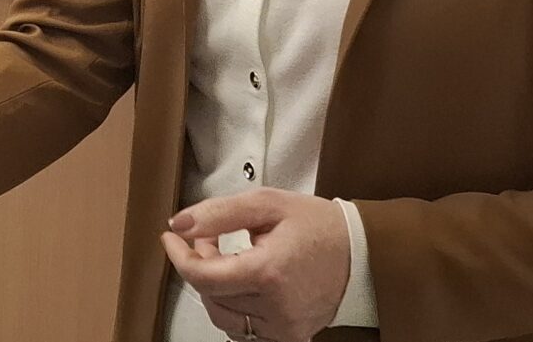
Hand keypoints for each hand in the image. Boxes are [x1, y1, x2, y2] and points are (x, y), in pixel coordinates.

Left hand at [160, 189, 349, 341]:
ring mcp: (285, 328)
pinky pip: (244, 331)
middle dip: (200, 263)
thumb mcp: (267, 204)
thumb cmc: (317, 226)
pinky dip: (232, 307)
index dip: (179, 257)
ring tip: (226, 258)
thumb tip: (180, 225)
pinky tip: (240, 283)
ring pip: (223, 316)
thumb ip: (219, 213)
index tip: (171, 237)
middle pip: (211, 295)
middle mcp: (277, 308)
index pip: (204, 277)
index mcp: (270, 273)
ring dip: (214, 287)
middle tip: (209, 237)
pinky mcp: (290, 337)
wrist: (361, 254)